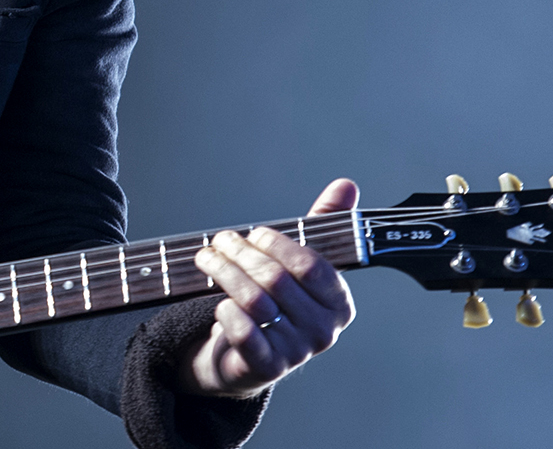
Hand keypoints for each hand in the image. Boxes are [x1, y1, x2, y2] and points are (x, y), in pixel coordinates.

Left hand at [178, 179, 359, 397]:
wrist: (245, 355)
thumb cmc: (276, 301)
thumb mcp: (298, 262)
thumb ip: (322, 225)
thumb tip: (346, 185)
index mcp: (339, 302)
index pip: (310, 264)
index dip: (277, 244)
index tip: (254, 233)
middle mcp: (324, 330)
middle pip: (276, 279)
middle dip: (241, 253)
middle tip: (219, 241)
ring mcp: (297, 351)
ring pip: (254, 300)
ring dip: (223, 273)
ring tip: (206, 259)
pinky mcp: (267, 367)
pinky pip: (244, 332)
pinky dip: (226, 312)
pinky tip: (218, 301)